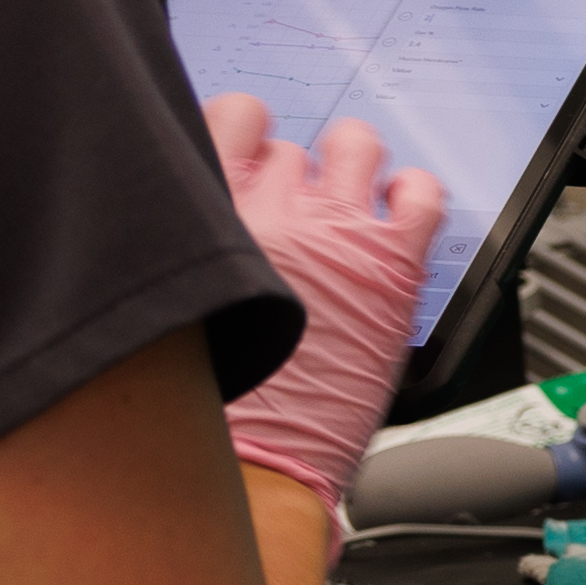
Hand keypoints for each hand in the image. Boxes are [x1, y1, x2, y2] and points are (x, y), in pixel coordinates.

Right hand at [204, 94, 446, 519]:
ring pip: (355, 146)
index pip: (227, 118)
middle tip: (295, 206)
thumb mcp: (164, 313)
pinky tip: (403, 212)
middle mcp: (268, 209)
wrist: (251, 467)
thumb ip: (181, 260)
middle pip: (287, 142)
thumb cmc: (202, 407)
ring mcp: (335, 231)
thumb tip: (185, 241)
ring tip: (352, 194)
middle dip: (292, 169)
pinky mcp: (392, 264)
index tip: (246, 154)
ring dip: (354, 163)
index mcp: (200, 213)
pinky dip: (417, 193)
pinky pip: (421, 195)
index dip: (241, 133)